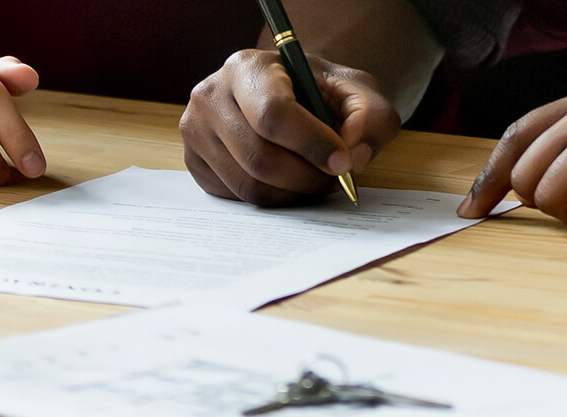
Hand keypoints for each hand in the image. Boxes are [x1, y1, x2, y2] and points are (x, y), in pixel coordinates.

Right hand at [181, 50, 399, 206]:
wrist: (286, 93)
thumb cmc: (318, 91)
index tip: (342, 162)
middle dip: (306, 178)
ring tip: (314, 180)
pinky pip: (235, 197)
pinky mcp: (195, 162)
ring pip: (248, 185)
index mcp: (247, 67)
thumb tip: (353, 157)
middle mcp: (210, 95)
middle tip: (333, 179)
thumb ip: (371, 118)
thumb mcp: (356, 91)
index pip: (273, 115)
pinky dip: (270, 198)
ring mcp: (195, 131)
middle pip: (259, 158)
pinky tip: (287, 180)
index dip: (312, 145)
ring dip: (292, 194)